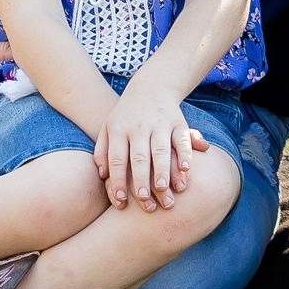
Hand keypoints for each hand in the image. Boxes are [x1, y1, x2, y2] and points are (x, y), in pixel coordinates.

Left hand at [93, 78, 204, 211]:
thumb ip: (102, 151)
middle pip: (140, 157)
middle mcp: (139, 127)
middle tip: (145, 201)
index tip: (121, 201)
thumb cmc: (125, 116)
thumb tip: (103, 176)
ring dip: (163, 171)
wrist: (150, 87)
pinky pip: (182, 140)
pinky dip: (185, 154)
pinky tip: (186, 169)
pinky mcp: (178, 122)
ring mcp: (160, 124)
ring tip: (164, 190)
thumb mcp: (107, 128)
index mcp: (119, 130)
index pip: (117, 159)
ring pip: (161, 150)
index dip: (118, 180)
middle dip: (142, 180)